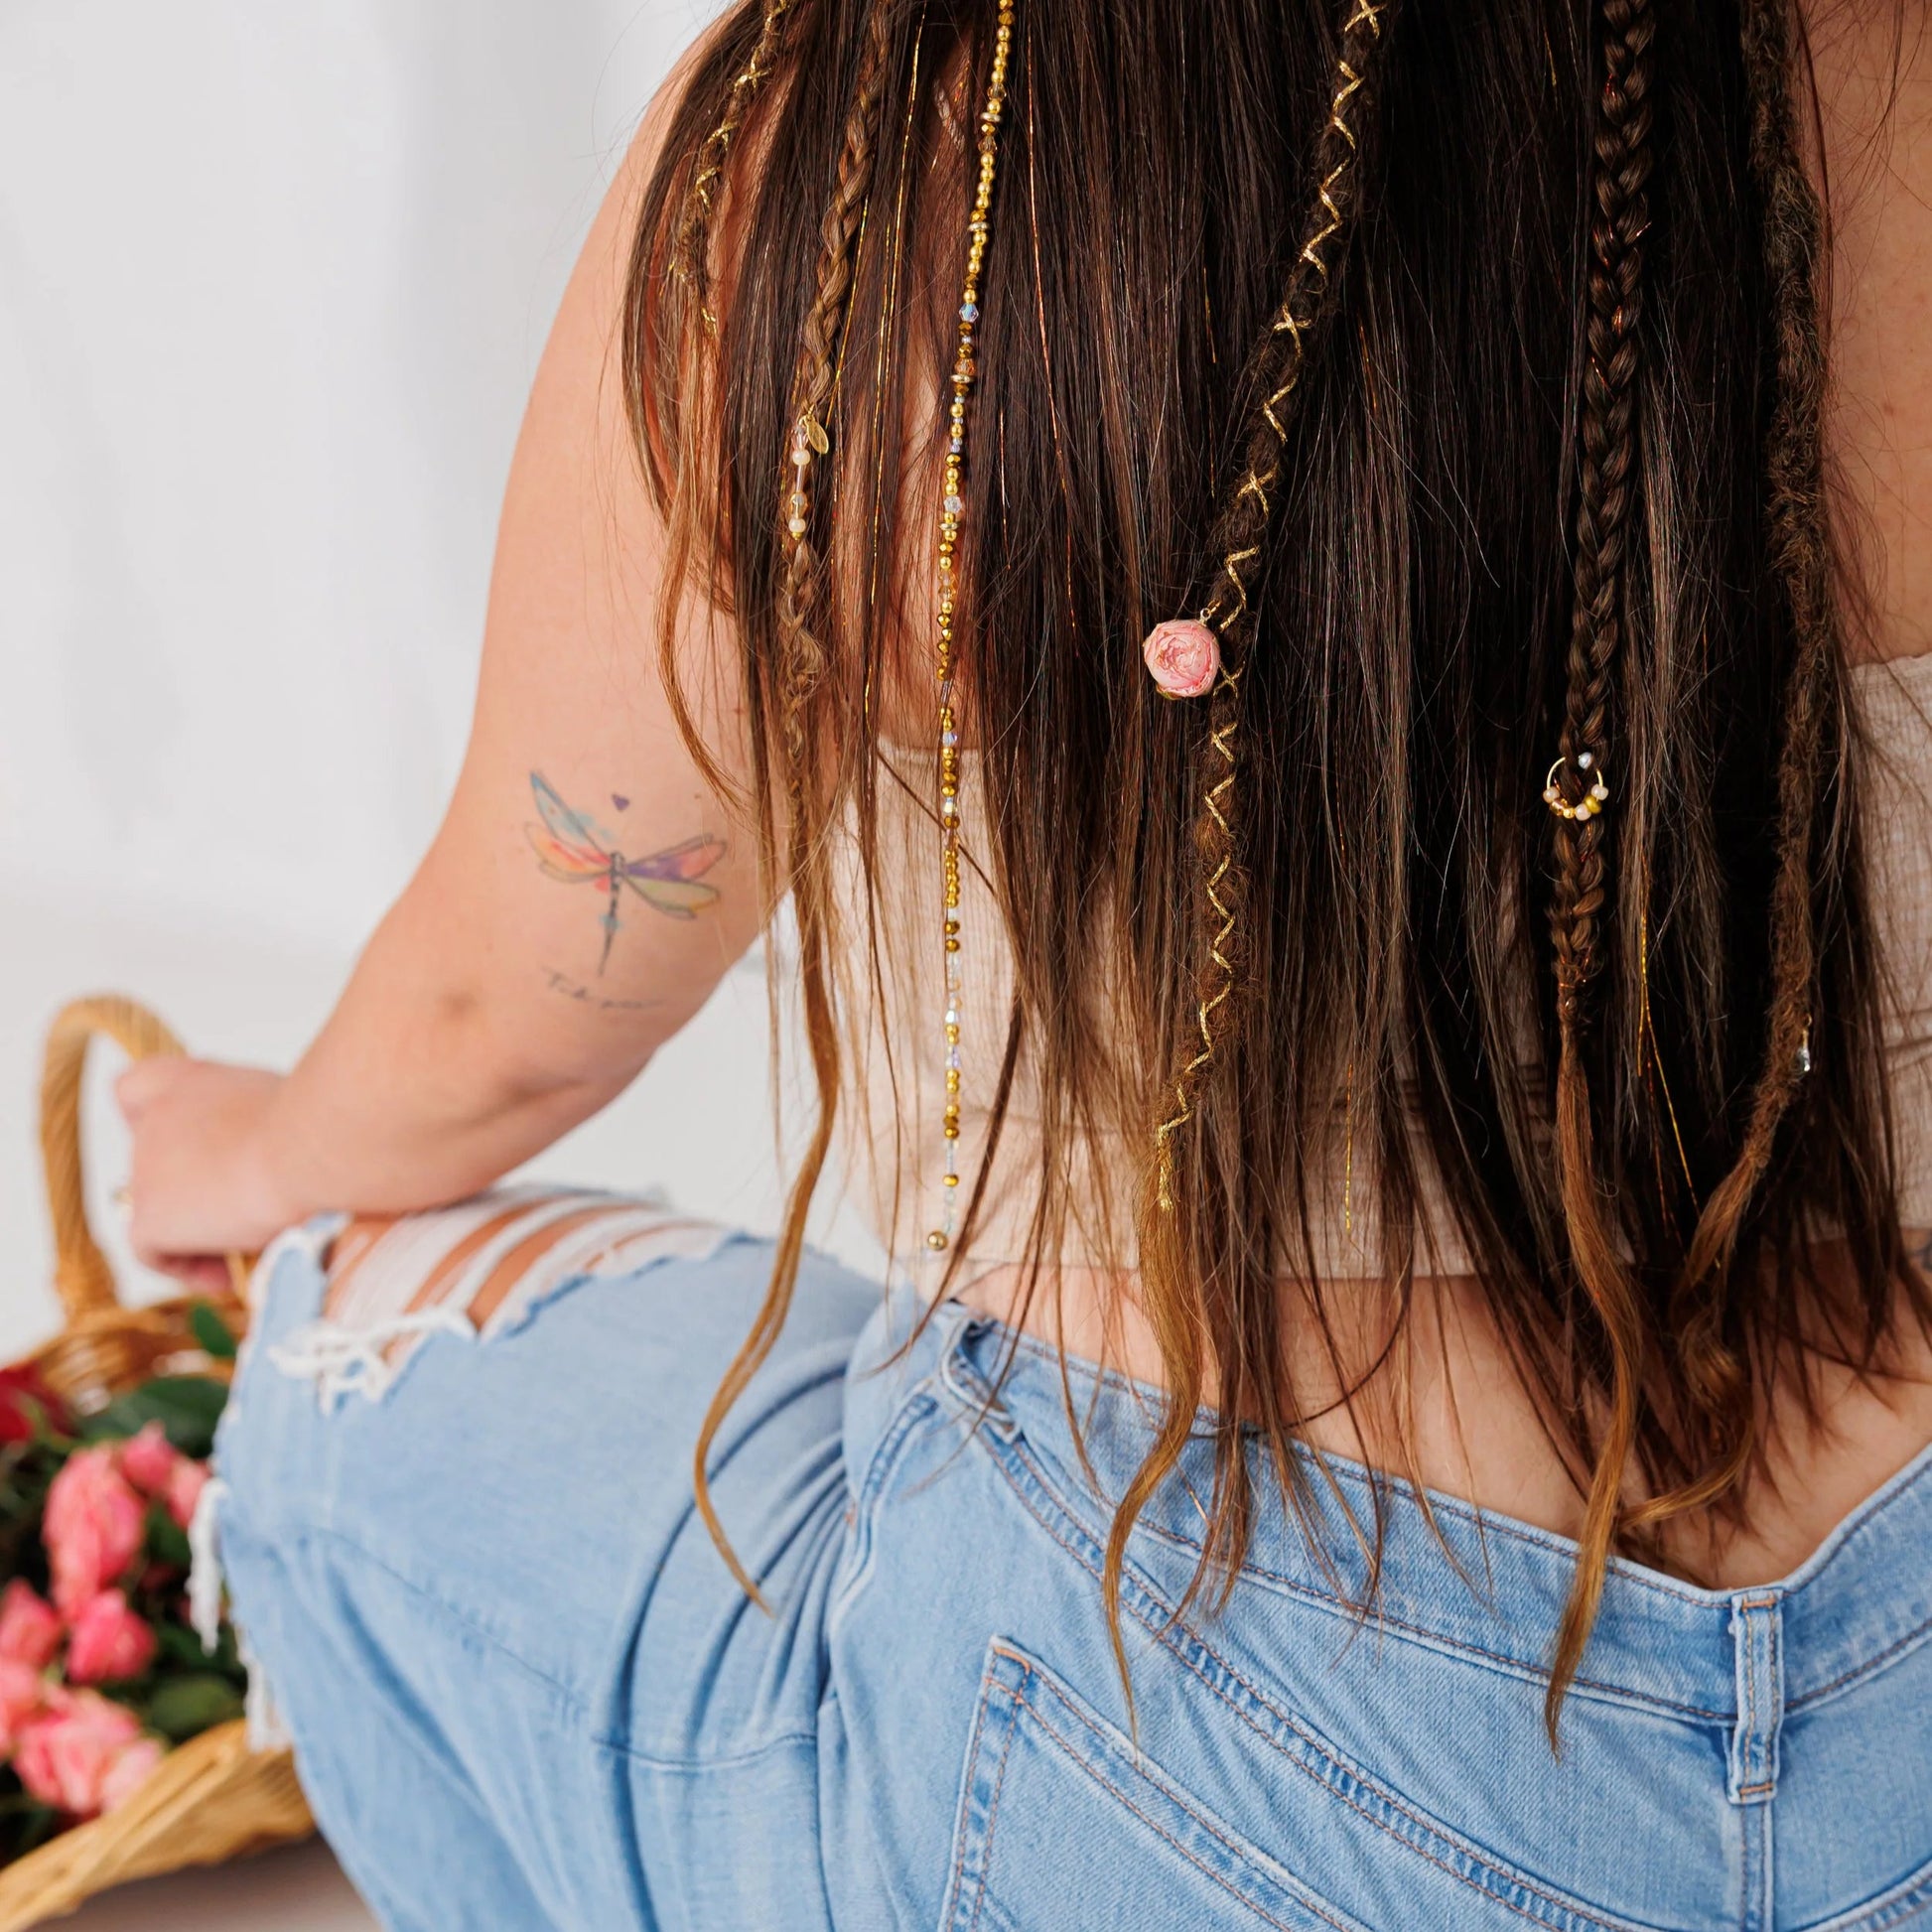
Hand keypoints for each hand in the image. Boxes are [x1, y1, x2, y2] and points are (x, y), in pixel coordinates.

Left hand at [115, 1059, 304, 1288]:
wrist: (311, 1146)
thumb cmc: (321, 1123)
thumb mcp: (291, 1108)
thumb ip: (260, 1123)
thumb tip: (283, 1158)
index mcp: (192, 1083)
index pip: (138, 1089)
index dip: (153, 1119)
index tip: (196, 1144)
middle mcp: (158, 1120)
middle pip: (155, 1162)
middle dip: (194, 1188)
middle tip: (243, 1208)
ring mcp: (145, 1168)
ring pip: (158, 1210)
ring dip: (197, 1228)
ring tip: (248, 1245)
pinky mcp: (149, 1215)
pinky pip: (154, 1253)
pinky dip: (190, 1266)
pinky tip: (233, 1272)